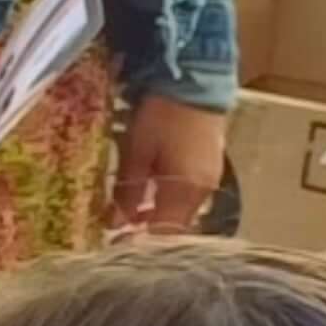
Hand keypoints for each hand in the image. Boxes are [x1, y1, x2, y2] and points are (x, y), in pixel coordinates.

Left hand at [112, 97, 226, 235]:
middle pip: (175, 228)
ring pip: (181, 213)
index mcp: (185, 190)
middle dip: (147, 235)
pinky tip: (148, 199)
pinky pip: (187, 197)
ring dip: (157, 219)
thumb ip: (127, 191)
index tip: (115, 246)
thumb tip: (116, 224)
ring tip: (130, 218)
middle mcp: (203, 191)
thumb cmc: (161, 114)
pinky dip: (167, 204)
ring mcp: (210, 179)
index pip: (164, 235)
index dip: (139, 245)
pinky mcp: (210, 167)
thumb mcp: (135, 153)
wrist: (195, 79)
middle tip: (119, 234)